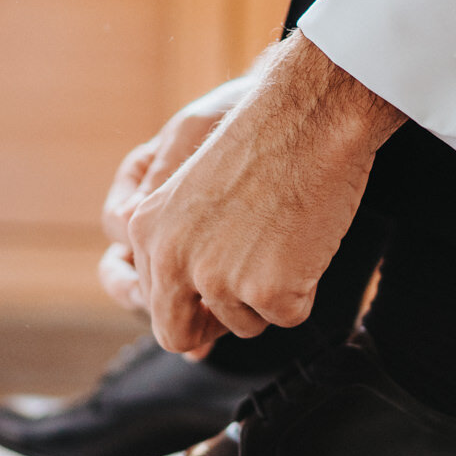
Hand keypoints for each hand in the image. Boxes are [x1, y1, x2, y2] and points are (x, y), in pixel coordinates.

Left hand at [126, 33, 403, 352]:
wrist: (309, 117)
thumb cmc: (264, 143)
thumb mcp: (193, 193)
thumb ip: (179, 253)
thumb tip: (190, 338)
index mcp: (146, 231)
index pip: (156, 306)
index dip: (192, 307)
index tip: (218, 294)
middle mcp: (173, 260)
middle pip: (179, 335)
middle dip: (214, 324)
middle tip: (250, 288)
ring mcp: (219, 279)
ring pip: (244, 324)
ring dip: (269, 294)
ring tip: (283, 237)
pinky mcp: (268, 291)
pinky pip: (289, 317)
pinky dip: (305, 289)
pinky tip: (306, 241)